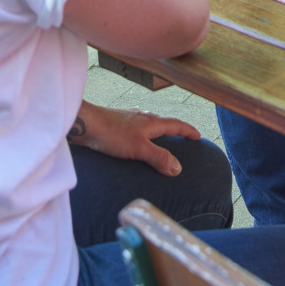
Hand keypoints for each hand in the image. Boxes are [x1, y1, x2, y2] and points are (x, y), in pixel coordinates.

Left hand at [69, 102, 199, 177]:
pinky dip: (144, 134)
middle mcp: (143, 117)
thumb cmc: (113, 135)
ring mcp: (130, 118)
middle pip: (164, 123)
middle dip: (175, 130)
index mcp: (152, 122)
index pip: (176, 124)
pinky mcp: (118, 123)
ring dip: (159, 132)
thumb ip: (159, 158)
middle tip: (183, 139)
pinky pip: (138, 128)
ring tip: (160, 141)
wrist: (87, 123)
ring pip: (150, 125)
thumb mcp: (139, 149)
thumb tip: (178, 168)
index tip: (198, 136)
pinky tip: (136, 140)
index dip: (188, 130)